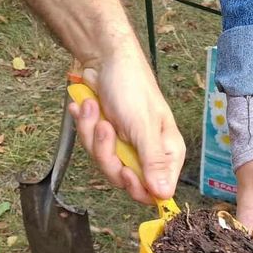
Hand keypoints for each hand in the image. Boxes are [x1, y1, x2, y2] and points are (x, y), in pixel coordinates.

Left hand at [69, 47, 184, 203]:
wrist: (104, 58)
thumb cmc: (130, 85)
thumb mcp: (143, 125)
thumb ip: (153, 161)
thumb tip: (164, 195)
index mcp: (167, 153)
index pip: (156, 191)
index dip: (137, 187)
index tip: (124, 172)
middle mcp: (147, 154)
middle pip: (123, 179)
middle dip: (107, 153)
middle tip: (105, 127)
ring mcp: (125, 147)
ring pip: (103, 163)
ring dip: (92, 134)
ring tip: (94, 108)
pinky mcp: (106, 139)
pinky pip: (91, 148)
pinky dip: (85, 126)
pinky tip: (87, 107)